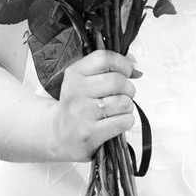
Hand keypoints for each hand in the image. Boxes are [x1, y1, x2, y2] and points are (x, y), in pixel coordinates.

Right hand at [47, 49, 142, 165]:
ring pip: (123, 102)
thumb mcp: (85, 81)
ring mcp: (81, 113)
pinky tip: (115, 122)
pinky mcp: (89, 133)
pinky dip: (126, 121)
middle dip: (128, 88)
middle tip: (123, 95)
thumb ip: (109, 69)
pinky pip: (123, 121)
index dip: (122, 64)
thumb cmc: (78, 106)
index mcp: (74, 74)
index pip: (104, 59)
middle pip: (117, 81)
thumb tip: (136, 69)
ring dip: (127, 107)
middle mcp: (75, 91)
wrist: (60, 136)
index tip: (126, 72)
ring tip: (116, 110)